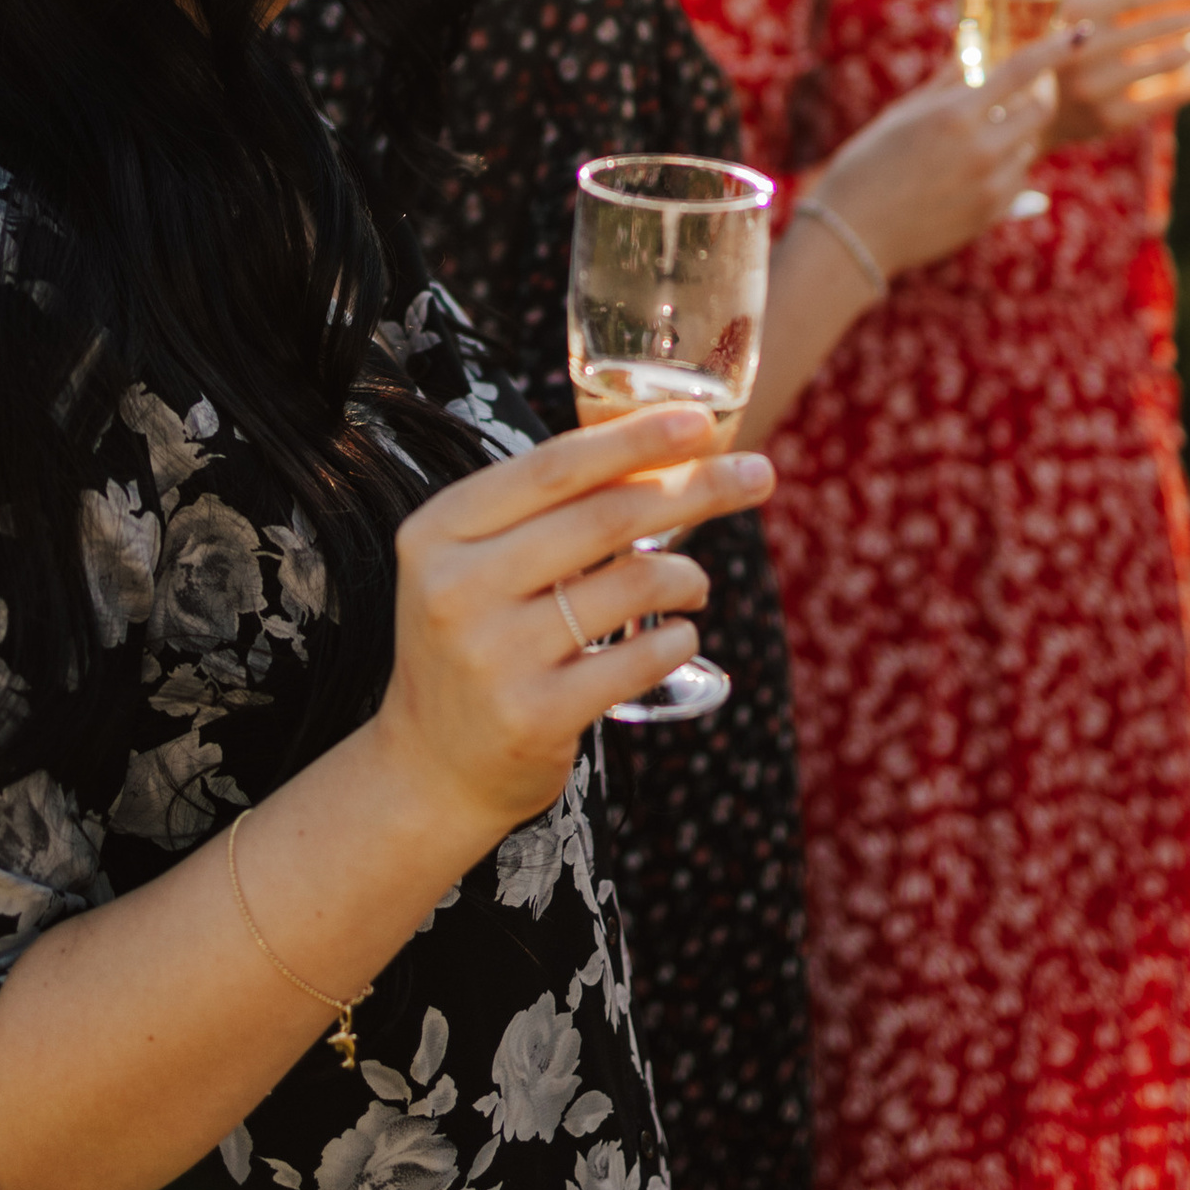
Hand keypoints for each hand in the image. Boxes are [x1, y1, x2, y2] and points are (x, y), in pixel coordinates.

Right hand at [380, 410, 774, 843]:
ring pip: (633, 583)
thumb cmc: (481, 640)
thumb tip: (672, 447)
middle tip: (757, 477)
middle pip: (605, 517)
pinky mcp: (533, 716)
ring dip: (687, 576)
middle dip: (695, 489)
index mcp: (441, 530)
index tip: (701, 420)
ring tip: (693, 584)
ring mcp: (492, 655)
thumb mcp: (482, 563)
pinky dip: (677, 638)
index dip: (634, 438)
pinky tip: (677, 636)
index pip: (553, 467)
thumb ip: (550, 510)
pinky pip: (640, 658)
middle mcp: (456, 587)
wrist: (432, 769)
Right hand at [805, 29, 1088, 274]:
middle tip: (1019, 92)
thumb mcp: (904, 113)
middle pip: (1040, 109)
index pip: (1021, 70)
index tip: (1080, 33)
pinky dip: (1006, 168)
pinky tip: (967, 174)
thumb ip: (947, 81)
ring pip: (1029, 145)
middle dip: (1037, 95)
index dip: (1057, 47)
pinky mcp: (994, 214)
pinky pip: (1019, 180)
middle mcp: (981, 148)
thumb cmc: (870, 164)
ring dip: (1015, 134)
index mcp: (955, 114)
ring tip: (973, 143)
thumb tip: (974, 47)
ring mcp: (991, 185)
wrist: (856, 233)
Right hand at [1047, 0, 1189, 135]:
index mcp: (1075, 9)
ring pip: (1167, 59)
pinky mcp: (1109, 118)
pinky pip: (1169, 95)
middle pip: (1159, 22)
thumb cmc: (1076, 52)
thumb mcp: (1089, 16)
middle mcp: (1081, 46)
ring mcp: (1094, 85)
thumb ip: (1137, 2)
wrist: (1035, 112)